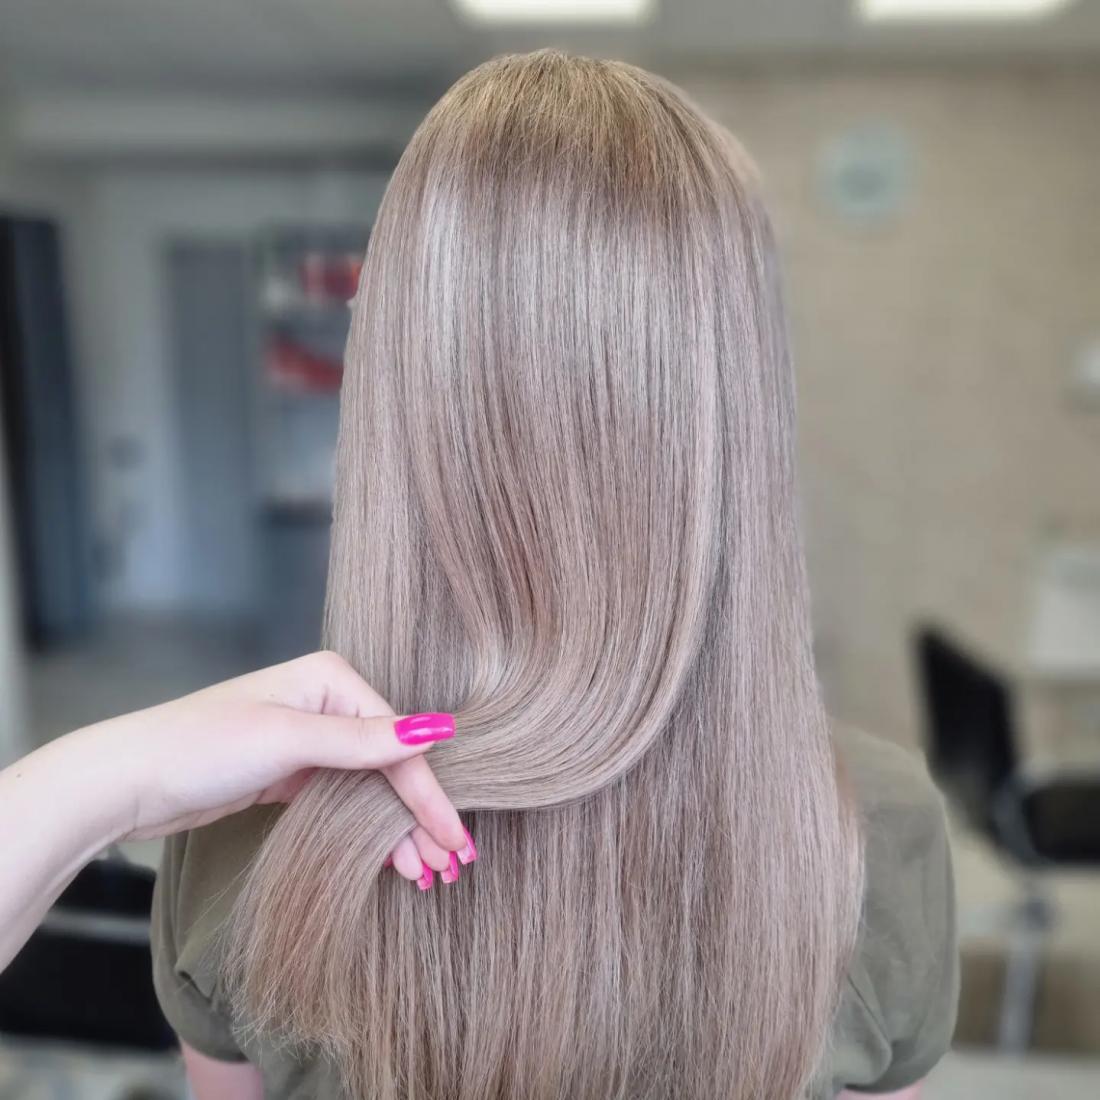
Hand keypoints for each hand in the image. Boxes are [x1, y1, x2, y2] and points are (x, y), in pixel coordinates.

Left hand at [104, 651, 470, 882]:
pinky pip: (344, 801)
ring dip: (397, 830)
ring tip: (426, 875)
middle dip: (419, 817)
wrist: (127, 781)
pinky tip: (389, 860)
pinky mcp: (291, 773)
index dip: (429, 794)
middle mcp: (326, 704)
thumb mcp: (288, 741)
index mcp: (332, 679)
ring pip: (370, 788)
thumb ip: (363, 742)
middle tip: (451, 867)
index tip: (455, 840)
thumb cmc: (202, 747)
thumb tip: (438, 728)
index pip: (397, 741)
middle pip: (390, 765)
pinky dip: (367, 830)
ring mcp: (309, 739)